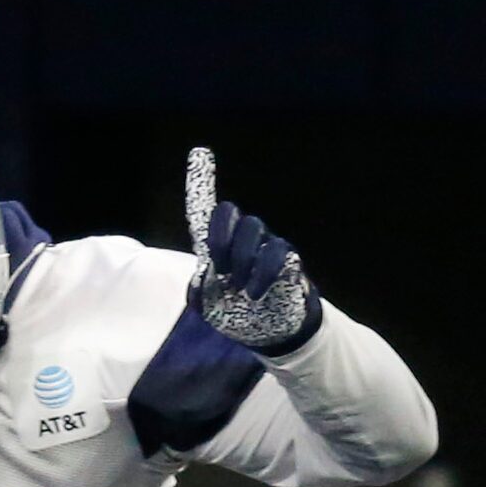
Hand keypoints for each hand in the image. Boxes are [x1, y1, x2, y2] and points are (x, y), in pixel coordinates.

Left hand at [184, 147, 321, 355]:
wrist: (270, 334)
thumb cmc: (236, 316)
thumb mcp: (208, 309)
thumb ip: (197, 293)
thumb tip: (203, 275)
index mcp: (218, 249)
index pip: (206, 212)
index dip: (202, 183)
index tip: (199, 152)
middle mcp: (242, 241)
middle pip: (230, 213)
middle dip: (219, 235)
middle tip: (217, 267)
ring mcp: (266, 247)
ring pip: (253, 228)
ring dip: (240, 259)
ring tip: (237, 287)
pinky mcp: (288, 260)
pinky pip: (277, 252)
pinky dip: (261, 274)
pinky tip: (253, 294)